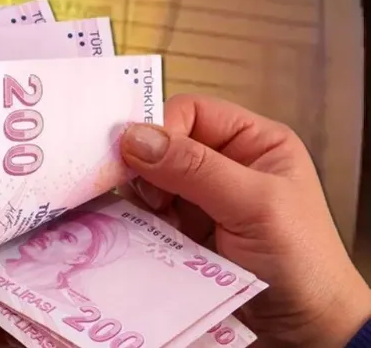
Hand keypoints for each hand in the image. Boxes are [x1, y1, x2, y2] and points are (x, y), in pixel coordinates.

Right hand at [118, 94, 370, 347]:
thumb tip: (134, 136)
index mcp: (253, 142)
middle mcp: (223, 165)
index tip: (139, 159)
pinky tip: (146, 234)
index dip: (163, 130)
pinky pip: (146, 214)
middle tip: (149, 197)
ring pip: (149, 180)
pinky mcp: (182, 232)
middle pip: (163, 145)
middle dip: (147, 167)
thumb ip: (195, 167)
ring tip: (155, 221)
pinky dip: (139, 222)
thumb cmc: (301, 262)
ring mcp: (200, 200)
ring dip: (142, 198)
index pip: (191, 112)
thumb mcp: (254, 205)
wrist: (303, 331)